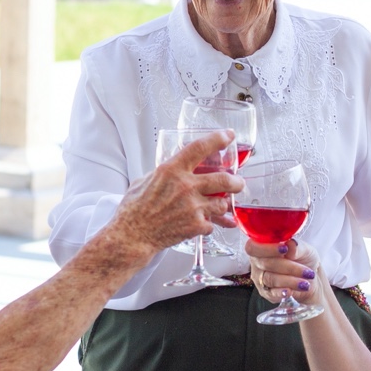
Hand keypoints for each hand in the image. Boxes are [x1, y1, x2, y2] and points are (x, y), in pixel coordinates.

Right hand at [110, 130, 242, 256]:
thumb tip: (172, 168)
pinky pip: (212, 224)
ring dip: (223, 205)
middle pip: (223, 179)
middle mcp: (185, 187)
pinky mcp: (195, 226)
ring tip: (220, 205)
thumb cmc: (134, 210)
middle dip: (236, 181)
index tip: (228, 135)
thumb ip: (163, 174)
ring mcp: (193, 207)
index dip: (217, 139)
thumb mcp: (144, 181)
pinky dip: (208, 224)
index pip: (200, 148)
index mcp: (172, 171)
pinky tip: (202, 224)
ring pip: (223, 203)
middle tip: (238, 182)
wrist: (132, 235)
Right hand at [246, 237, 324, 305]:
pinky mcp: (265, 292)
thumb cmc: (303, 259)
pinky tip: (291, 291)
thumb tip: (291, 244)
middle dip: (289, 268)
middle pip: (266, 264)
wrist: (309, 278)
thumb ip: (296, 247)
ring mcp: (260, 278)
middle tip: (307, 272)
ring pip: (270, 279)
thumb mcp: (304, 249)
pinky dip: (281, 292)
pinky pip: (270, 293)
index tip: (284, 249)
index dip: (267, 248)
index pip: (253, 247)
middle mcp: (257, 262)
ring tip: (305, 283)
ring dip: (290, 281)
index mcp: (262, 246)